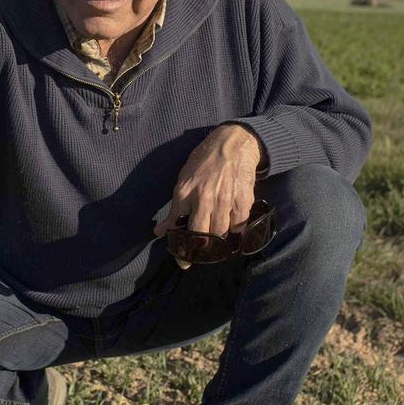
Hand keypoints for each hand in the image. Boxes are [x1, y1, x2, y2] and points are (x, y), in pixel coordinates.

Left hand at [153, 124, 264, 267]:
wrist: (232, 143)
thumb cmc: (204, 161)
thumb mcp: (183, 179)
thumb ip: (175, 208)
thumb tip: (161, 232)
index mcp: (184, 191)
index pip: (178, 226)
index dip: (180, 247)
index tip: (182, 260)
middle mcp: (204, 197)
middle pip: (201, 234)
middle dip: (199, 251)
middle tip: (198, 258)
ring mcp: (224, 199)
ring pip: (220, 232)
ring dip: (218, 242)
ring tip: (215, 246)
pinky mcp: (242, 200)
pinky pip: (239, 225)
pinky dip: (235, 231)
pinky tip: (232, 231)